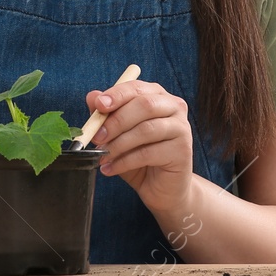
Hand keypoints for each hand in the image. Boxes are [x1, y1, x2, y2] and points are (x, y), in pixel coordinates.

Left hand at [85, 78, 194, 216]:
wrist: (163, 187)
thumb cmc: (140, 157)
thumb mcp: (118, 134)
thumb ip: (106, 115)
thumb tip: (92, 96)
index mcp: (157, 95)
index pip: (136, 88)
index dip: (117, 95)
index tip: (99, 105)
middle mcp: (174, 107)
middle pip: (144, 105)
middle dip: (116, 121)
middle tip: (96, 136)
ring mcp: (181, 128)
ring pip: (146, 130)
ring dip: (118, 144)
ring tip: (102, 155)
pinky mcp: (182, 150)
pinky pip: (148, 153)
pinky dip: (124, 161)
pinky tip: (111, 168)